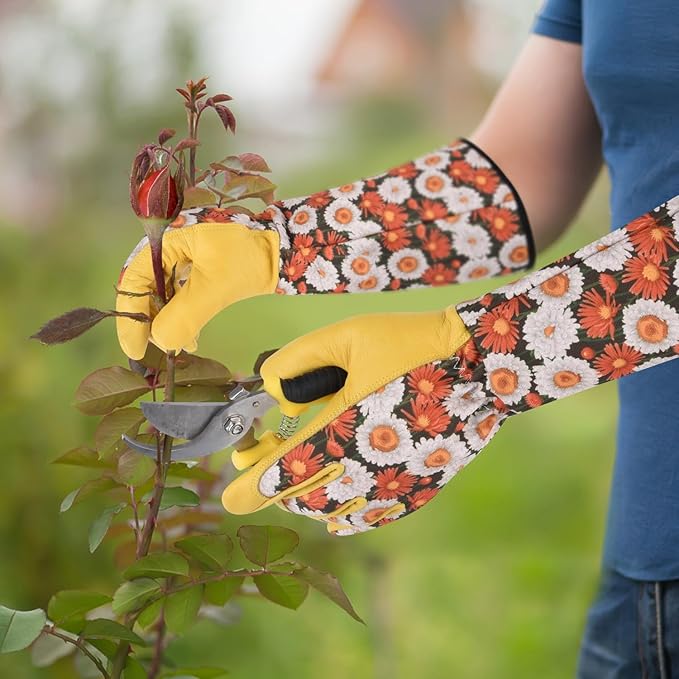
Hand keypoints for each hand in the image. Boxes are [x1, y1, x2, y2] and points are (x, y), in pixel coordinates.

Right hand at [116, 210, 279, 358]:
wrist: (281, 249)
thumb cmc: (250, 257)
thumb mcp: (217, 286)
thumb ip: (187, 314)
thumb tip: (162, 342)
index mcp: (165, 239)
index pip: (134, 281)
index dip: (131, 317)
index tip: (136, 349)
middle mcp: (166, 247)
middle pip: (144, 290)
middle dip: (152, 322)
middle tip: (162, 350)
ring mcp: (179, 259)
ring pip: (161, 297)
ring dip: (168, 323)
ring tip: (182, 346)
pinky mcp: (193, 270)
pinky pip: (178, 296)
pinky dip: (182, 317)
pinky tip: (191, 337)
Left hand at [220, 308, 502, 534]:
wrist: (481, 365)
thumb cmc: (412, 344)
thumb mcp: (348, 336)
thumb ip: (299, 358)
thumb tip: (267, 387)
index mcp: (344, 432)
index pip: (282, 476)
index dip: (250, 489)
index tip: (229, 494)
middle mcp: (365, 471)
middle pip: (302, 499)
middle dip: (273, 486)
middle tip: (264, 456)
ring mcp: (394, 487)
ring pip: (333, 514)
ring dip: (307, 497)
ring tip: (302, 465)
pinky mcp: (417, 492)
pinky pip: (369, 518)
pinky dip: (343, 515)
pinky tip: (335, 508)